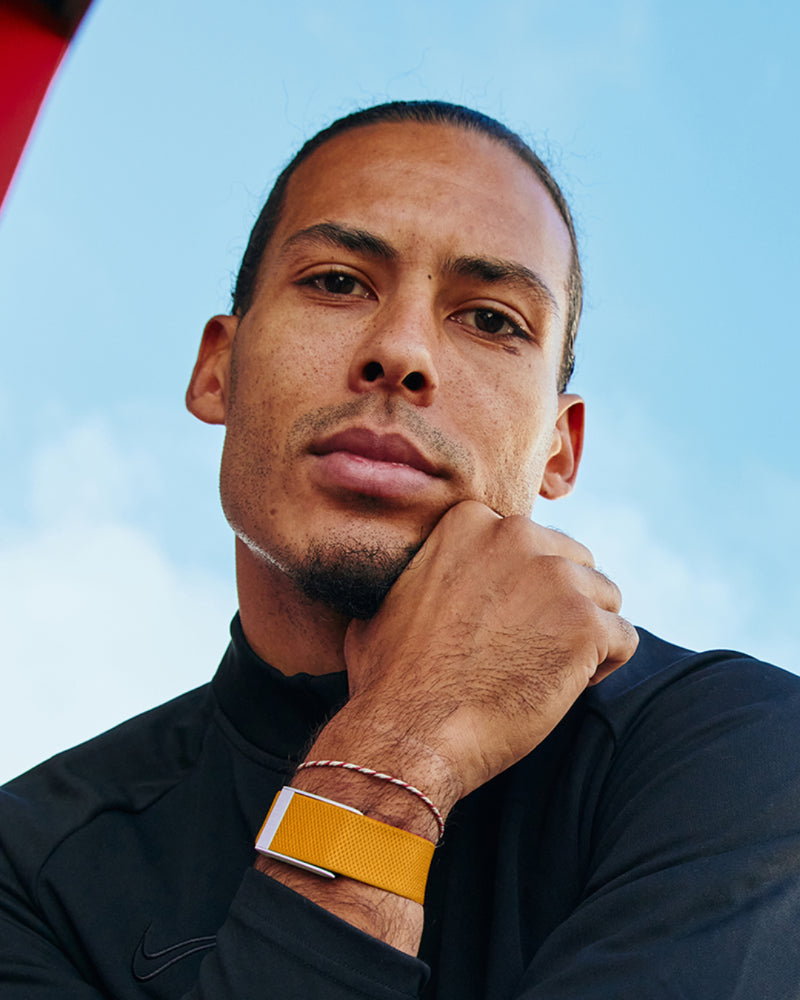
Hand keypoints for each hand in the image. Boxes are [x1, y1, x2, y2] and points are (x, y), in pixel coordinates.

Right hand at [342, 500, 637, 803]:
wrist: (405, 730)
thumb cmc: (389, 676)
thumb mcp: (392, 594)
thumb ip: (428, 568)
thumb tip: (426, 572)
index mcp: (471, 520)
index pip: (530, 543)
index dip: (524, 586)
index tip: (502, 623)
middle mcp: (516, 535)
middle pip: (573, 562)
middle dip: (561, 604)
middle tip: (528, 650)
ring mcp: (555, 577)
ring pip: (604, 597)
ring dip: (584, 633)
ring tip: (545, 671)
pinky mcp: (585, 624)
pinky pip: (624, 639)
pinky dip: (603, 666)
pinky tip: (565, 687)